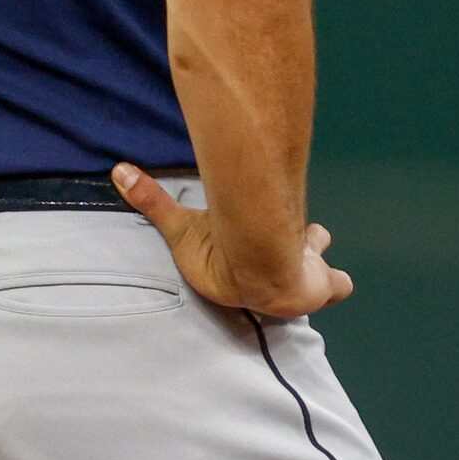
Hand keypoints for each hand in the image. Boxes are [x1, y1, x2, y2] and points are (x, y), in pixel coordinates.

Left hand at [112, 163, 351, 317]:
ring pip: (314, 268)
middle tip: (284, 235)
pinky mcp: (324, 287)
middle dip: (285, 245)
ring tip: (309, 243)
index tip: (241, 242)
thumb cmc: (218, 255)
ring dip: (311, 253)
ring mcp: (299, 282)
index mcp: (240, 273)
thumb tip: (118, 171)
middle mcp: (267, 280)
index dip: (246, 248)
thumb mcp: (179, 225)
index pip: (245, 262)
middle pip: (273, 262)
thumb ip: (152, 199)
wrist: (258, 268)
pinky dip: (335, 286)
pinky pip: (339, 289)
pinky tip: (335, 285)